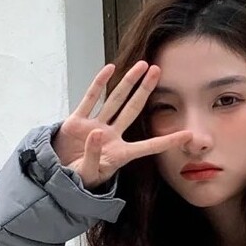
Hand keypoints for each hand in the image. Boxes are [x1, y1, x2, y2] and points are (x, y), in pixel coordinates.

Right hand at [52, 61, 191, 188]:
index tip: (188, 135)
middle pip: (132, 110)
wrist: (57, 178)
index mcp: (120, 154)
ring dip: (128, 82)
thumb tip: (96, 132)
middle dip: (146, 91)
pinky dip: (99, 84)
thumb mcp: (88, 174)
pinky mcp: (77, 121)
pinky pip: (90, 99)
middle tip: (159, 72)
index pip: (149, 146)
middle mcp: (111, 136)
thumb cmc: (78, 180)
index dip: (168, 141)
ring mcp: (95, 126)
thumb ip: (94, 155)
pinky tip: (110, 69)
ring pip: (115, 100)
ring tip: (142, 65)